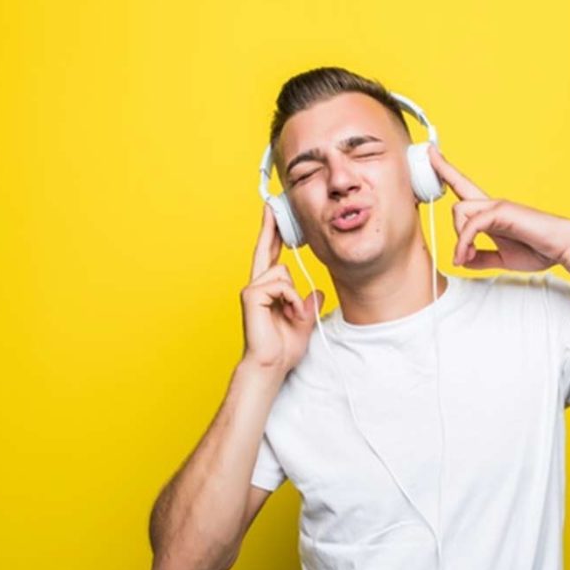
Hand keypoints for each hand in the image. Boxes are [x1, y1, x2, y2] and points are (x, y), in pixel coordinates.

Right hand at [240, 203, 324, 372]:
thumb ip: (308, 306)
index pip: (271, 256)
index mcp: (268, 289)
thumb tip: (317, 292)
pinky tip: (287, 313)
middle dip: (270, 226)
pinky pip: (280, 284)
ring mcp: (252, 289)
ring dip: (293, 294)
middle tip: (272, 203)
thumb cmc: (282, 348)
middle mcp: (257, 285)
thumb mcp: (304, 322)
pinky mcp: (251, 295)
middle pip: (265, 248)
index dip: (273, 235)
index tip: (274, 214)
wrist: (270, 365)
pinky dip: (290, 299)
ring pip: (282, 271)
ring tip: (292, 314)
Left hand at [427, 144, 569, 271]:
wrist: (563, 247)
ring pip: (460, 210)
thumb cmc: (538, 249)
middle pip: (458, 195)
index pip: (464, 187)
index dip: (446, 170)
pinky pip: (471, 225)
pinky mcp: (502, 212)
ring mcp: (497, 206)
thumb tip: (464, 260)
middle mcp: (492, 204)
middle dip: (443, 178)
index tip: (432, 153)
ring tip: (465, 257)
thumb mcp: (503, 258)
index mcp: (491, 213)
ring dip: (458, 239)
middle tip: (439, 189)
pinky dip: (464, 243)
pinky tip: (467, 257)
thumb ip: (482, 258)